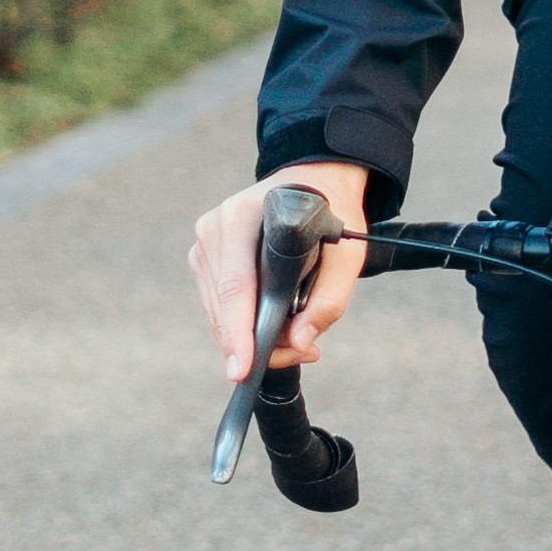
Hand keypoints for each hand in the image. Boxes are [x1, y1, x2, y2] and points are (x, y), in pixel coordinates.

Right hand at [188, 162, 372, 381]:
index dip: (237, 333)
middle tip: (303, 353)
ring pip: (218, 311)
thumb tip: (300, 342)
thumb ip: (329, 300)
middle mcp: (214, 229)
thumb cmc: (332, 214)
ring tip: (298, 341)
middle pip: (225, 306)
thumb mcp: (347, 254)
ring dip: (251, 337)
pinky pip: (217, 305)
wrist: (318, 181)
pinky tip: (274, 327)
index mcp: (242, 217)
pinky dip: (241, 324)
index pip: (236, 287)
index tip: (241, 369)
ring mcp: (204, 244)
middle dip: (257, 342)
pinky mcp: (204, 258)